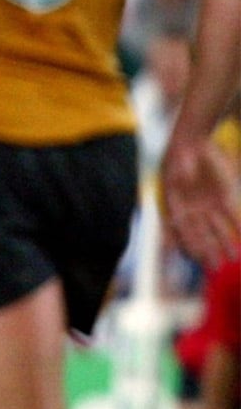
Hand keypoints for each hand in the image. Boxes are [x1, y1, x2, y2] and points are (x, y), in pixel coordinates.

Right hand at [161, 136, 240, 266]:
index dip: (186, 243)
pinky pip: (232, 218)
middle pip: (199, 234)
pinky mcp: (225, 199)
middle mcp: (191, 209)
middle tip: (214, 267)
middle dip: (207, 251)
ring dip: (224, 245)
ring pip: (217, 230)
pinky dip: (237, 229)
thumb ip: (181, 174)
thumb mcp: (177, 165)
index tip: (194, 256)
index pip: (180, 228)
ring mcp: (208, 206)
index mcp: (175, 204)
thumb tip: (182, 177)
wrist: (194, 141)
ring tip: (232, 260)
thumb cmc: (181, 154)